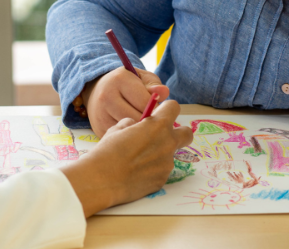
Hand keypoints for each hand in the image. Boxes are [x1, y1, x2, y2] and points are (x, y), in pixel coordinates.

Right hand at [60, 100, 193, 216]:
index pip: (174, 107)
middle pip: (187, 133)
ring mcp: (167, 163)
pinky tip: (136, 173)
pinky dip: (152, 170)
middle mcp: (168, 143)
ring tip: (137, 161)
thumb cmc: (107, 151)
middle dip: (179, 132)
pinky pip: (161, 170)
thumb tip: (138, 126)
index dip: (166, 109)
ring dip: (160, 154)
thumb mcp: (118, 128)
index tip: (159, 114)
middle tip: (162, 136)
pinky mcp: (162, 180)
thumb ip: (135, 124)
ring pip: (170, 154)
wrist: (101, 180)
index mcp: (158, 125)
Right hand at [83, 67, 169, 136]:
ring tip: (143, 127)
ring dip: (140, 133)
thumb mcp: (141, 78)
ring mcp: (100, 114)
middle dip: (148, 122)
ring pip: (129, 131)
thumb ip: (154, 85)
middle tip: (152, 122)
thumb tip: (164, 92)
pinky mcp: (99, 129)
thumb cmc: (126, 84)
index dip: (156, 109)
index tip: (158, 111)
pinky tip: (131, 133)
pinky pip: (121, 139)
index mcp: (119, 80)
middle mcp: (106, 96)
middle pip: (136, 118)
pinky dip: (129, 139)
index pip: (144, 102)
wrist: (98, 91)